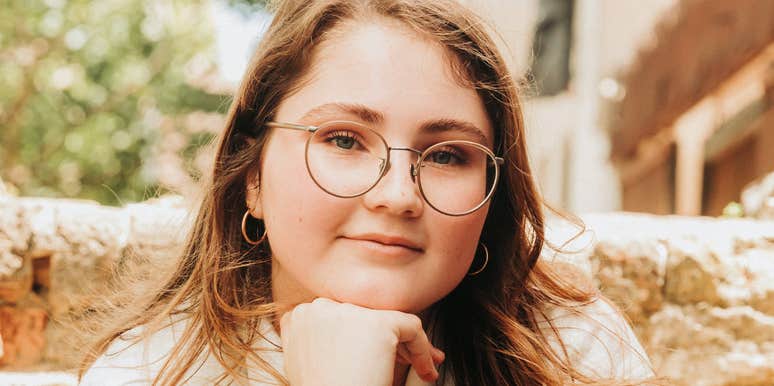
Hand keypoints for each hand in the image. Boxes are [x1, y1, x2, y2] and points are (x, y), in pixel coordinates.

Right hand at [279, 298, 444, 385]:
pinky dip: (423, 349)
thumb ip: (321, 341)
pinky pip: (412, 327)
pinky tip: (426, 370)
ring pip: (389, 320)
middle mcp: (319, 307)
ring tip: (422, 368)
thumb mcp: (311, 364)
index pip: (339, 317)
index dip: (361, 337)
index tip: (376, 357)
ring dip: (407, 345)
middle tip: (406, 362)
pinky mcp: (377, 324)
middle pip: (364, 315)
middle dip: (386, 339)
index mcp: (299, 317)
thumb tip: (354, 338)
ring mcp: (347, 313)